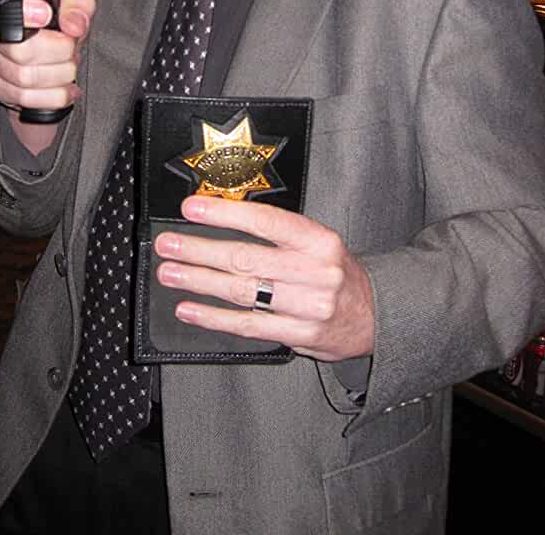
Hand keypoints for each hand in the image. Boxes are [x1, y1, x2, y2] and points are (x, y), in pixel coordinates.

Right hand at [0, 0, 95, 149]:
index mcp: (0, 6)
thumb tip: (73, 25)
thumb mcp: (73, 2)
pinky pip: (24, 98)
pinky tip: (62, 87)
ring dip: (59, 77)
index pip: (5, 12)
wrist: (53, 46)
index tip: (47, 16)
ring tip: (67, 67)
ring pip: (24, 79)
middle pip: (20, 52)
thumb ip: (77, 5)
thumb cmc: (58, 20)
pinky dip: (53, 96)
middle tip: (71, 51)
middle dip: (59, 55)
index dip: (27, 15)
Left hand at [154, 196, 373, 360]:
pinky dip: (214, 317)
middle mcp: (316, 272)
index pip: (265, 221)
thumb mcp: (316, 242)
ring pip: (243, 292)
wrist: (375, 314)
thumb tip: (222, 216)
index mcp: (319, 240)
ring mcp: (309, 306)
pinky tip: (190, 308)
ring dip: (200, 282)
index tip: (191, 209)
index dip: (225, 214)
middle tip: (169, 245)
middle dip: (200, 250)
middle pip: (247, 258)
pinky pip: (248, 325)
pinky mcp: (301, 335)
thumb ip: (277, 233)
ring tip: (171, 273)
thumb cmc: (333, 271)